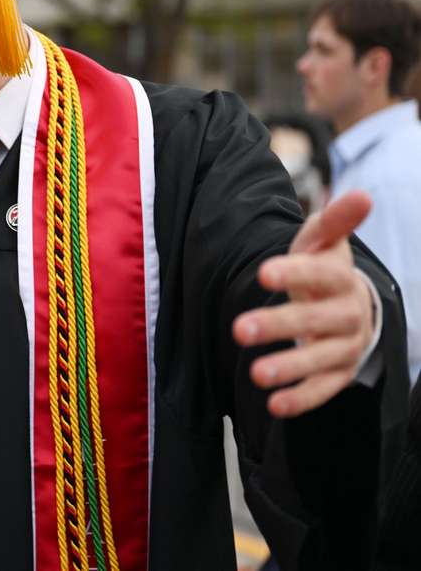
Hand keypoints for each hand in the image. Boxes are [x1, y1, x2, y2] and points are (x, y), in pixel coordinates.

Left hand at [232, 191, 375, 417]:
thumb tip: (362, 196)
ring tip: (255, 374)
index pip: (319, 275)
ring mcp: (345, 346)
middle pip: (314, 321)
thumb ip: (334, 221)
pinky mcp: (339, 374)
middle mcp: (347, 314)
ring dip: (289, 367)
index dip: (294, 273)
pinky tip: (274, 405)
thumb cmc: (322, 269)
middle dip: (278, 325)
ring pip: (319, 359)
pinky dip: (301, 399)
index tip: (263, 272)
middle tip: (238, 329)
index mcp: (340, 279)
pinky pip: (323, 390)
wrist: (348, 304)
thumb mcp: (323, 242)